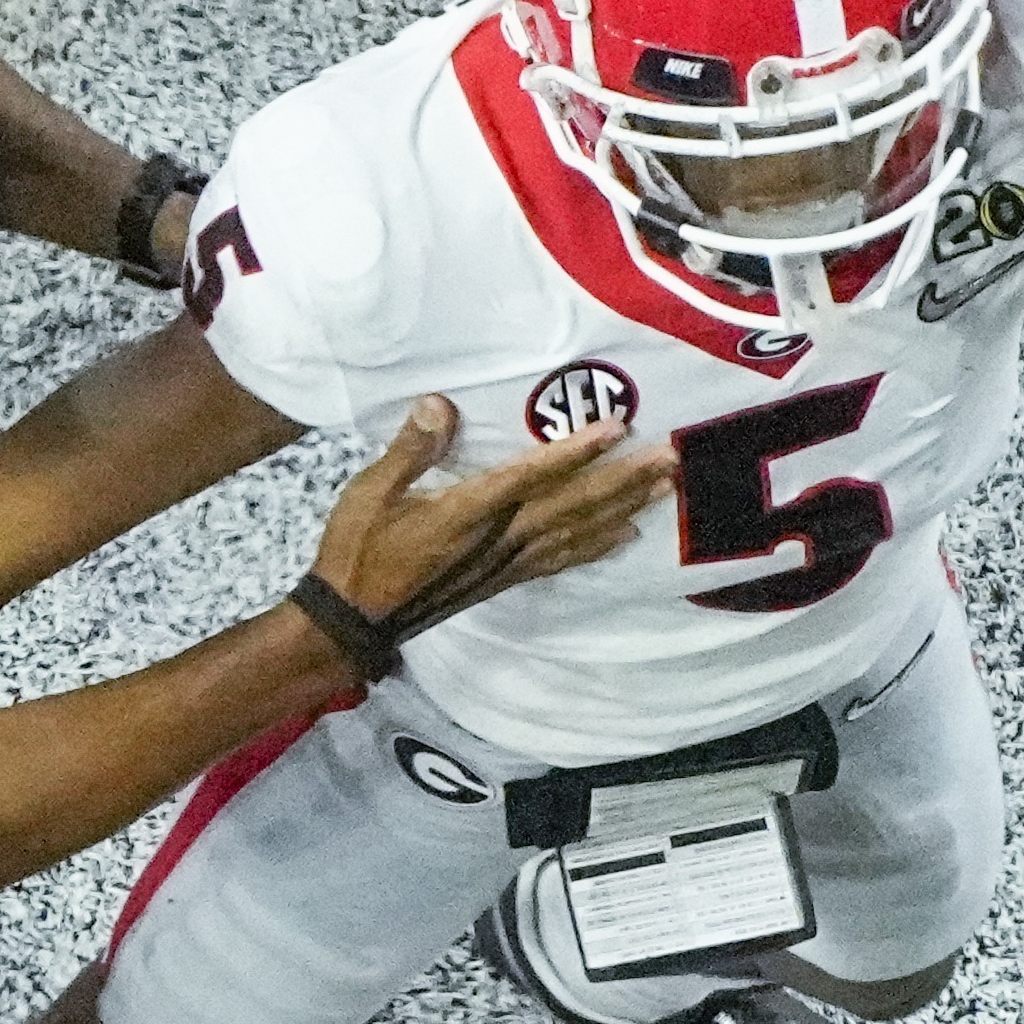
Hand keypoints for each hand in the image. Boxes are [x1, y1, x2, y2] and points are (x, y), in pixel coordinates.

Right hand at [307, 400, 678, 653]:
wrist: (353, 620)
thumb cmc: (357, 550)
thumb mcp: (369, 492)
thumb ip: (410, 448)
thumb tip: (439, 403)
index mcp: (465, 513)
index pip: (531, 477)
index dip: (575, 453)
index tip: (616, 429)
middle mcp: (497, 539)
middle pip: (572, 506)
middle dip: (623, 480)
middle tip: (670, 458)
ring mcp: (505, 562)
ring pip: (577, 532)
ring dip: (624, 508)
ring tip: (664, 486)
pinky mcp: (505, 578)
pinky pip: (562, 559)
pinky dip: (597, 544)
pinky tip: (626, 532)